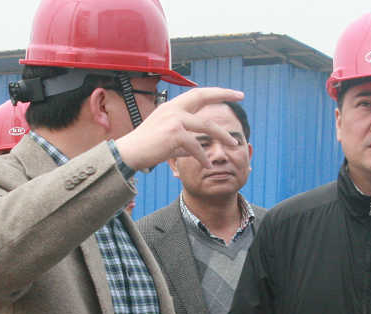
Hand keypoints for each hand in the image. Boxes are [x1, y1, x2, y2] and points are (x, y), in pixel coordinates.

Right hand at [115, 87, 243, 170]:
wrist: (129, 154)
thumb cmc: (148, 148)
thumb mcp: (168, 139)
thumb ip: (185, 140)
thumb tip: (198, 147)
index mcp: (171, 107)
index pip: (197, 94)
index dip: (215, 92)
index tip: (232, 92)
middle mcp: (173, 108)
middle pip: (203, 97)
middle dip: (224, 94)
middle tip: (241, 95)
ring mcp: (173, 120)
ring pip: (206, 126)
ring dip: (222, 136)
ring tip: (234, 144)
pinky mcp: (174, 134)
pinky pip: (196, 146)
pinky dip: (203, 157)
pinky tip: (207, 165)